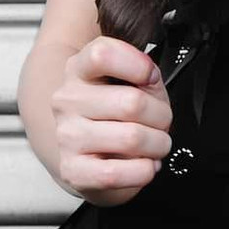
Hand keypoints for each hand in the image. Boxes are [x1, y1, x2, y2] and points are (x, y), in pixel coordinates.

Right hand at [51, 35, 172, 205]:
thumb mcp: (136, 83)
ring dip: (157, 145)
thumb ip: (144, 73)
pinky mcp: (73, 171)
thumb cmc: (120, 114)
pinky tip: (142, 164)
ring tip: (154, 146)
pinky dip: (143, 171)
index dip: (137, 65)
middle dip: (162, 117)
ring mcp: (67, 136)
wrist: (92, 155)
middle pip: (132, 102)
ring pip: (132, 138)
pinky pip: (116, 174)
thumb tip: (148, 77)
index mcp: (79, 70)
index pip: (102, 54)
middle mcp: (67, 100)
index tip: (150, 77)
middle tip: (161, 124)